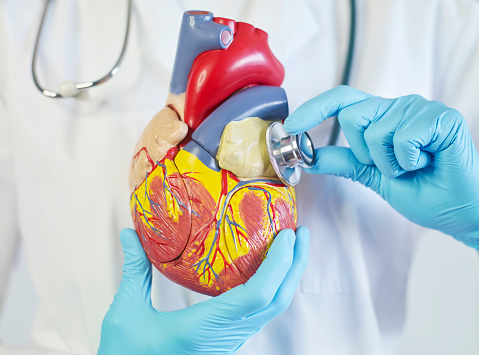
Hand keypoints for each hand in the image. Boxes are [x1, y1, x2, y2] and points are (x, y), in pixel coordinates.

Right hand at [98, 227, 308, 354]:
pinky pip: (261, 311)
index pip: (258, 295)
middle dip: (295, 264)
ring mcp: (230, 340)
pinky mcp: (227, 340)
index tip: (288, 235)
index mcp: (206, 327)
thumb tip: (129, 233)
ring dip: (287, 275)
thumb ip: (133, 270)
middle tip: (300, 233)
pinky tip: (267, 269)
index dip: (279, 263)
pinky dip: (273, 286)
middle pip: (277, 300)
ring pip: (273, 308)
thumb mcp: (127, 313)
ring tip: (289, 245)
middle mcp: (227, 336)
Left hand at [284, 86, 478, 248]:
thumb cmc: (424, 192)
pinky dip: (408, 161)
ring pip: (375, 132)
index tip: (291, 125)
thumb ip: (345, 162)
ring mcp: (419, 108)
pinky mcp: (439, 116)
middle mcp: (398, 106)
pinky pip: (401, 139)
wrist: (460, 211)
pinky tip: (427, 162)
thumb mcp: (374, 177)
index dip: (314, 109)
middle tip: (392, 167)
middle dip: (364, 153)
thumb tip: (310, 156)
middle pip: (351, 115)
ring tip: (414, 166)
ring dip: (389, 163)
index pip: (342, 101)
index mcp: (382, 117)